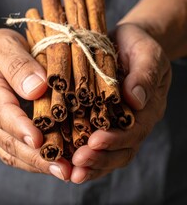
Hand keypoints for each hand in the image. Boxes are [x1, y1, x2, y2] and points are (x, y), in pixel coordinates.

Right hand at [0, 28, 71, 179]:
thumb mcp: (5, 46)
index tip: (39, 141)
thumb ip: (18, 65)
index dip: (20, 128)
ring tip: (62, 172)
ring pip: (10, 151)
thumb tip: (37, 88)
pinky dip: (32, 161)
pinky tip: (51, 164)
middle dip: (35, 157)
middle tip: (62, 169)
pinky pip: (12, 151)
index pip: (2, 112)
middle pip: (8, 140)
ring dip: (36, 164)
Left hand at [70, 24, 171, 183]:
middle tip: (78, 164)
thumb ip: (145, 75)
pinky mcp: (100, 119)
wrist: (127, 43)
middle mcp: (132, 121)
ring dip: (90, 164)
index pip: (134, 131)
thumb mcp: (147, 54)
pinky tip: (66, 159)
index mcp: (146, 108)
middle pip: (120, 150)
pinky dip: (82, 153)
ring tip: (71, 171)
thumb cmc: (138, 46)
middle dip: (100, 159)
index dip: (116, 140)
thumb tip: (136, 100)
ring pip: (107, 152)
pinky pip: (94, 142)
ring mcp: (116, 123)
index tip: (95, 142)